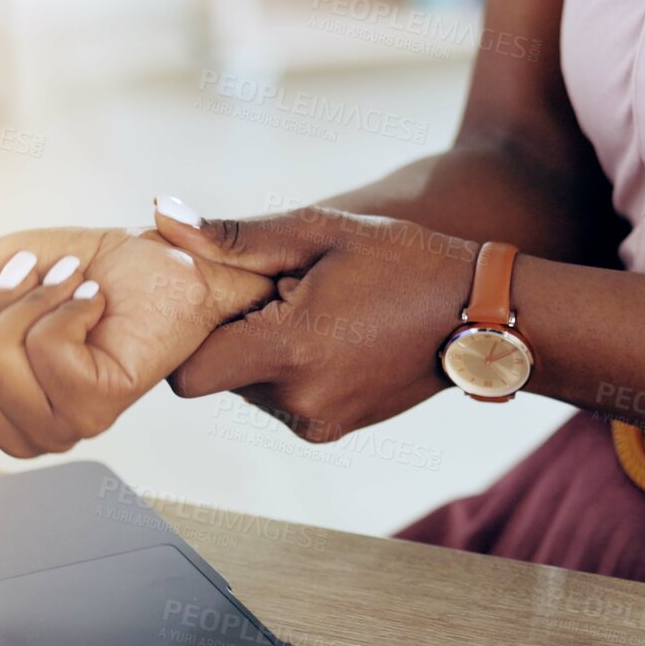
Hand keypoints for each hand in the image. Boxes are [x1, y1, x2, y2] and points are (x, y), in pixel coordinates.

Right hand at [0, 225, 272, 456]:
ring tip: (68, 288)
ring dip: (31, 300)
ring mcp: (56, 426)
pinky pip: (45, 349)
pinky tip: (95, 303)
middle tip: (31, 281)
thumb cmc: (70, 276)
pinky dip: (68, 304)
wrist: (154, 263)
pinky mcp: (97, 406)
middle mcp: (14, 430)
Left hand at [153, 203, 477, 440]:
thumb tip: (164, 216)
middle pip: (219, 375)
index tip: (226, 297)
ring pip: (248, 387)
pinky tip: (333, 336)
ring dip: (264, 350)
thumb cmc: (403, 261)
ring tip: (318, 313)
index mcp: (289, 351)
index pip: (188, 372)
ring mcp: (315, 421)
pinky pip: (280, 398)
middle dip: (236, 333)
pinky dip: (289, 369)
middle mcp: (297, 400)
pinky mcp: (329, 429)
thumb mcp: (319, 232)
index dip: (195, 332)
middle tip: (288, 293)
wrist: (479, 315)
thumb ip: (235, 235)